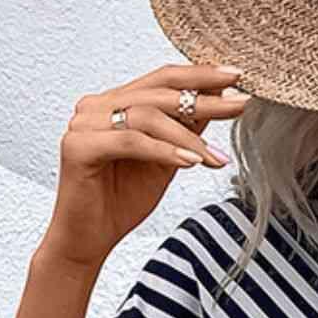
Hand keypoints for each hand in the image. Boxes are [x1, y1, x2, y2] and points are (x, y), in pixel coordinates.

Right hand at [38, 63, 250, 271]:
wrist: (89, 241)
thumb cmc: (121, 203)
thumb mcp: (165, 163)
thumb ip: (182, 132)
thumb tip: (213, 105)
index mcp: (115, 103)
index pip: (162, 80)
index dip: (199, 76)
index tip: (236, 78)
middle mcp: (97, 106)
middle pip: (158, 92)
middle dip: (204, 98)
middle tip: (239, 104)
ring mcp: (84, 123)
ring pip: (147, 117)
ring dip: (188, 137)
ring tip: (215, 158)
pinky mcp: (78, 147)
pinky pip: (131, 142)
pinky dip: (164, 151)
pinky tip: (190, 163)